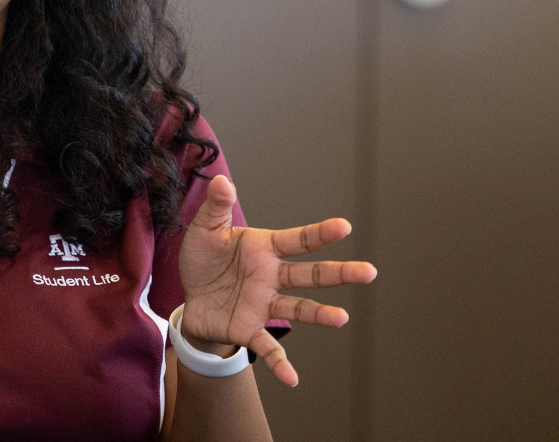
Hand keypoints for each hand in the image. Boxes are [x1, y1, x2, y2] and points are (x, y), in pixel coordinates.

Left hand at [176, 175, 376, 385]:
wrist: (190, 297)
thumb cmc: (204, 260)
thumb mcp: (205, 230)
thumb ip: (216, 207)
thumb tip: (221, 179)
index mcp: (264, 249)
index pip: (298, 240)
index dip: (320, 233)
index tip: (344, 227)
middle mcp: (271, 277)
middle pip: (310, 275)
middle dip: (339, 273)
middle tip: (369, 272)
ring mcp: (264, 304)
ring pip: (299, 309)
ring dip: (320, 315)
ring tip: (342, 318)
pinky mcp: (250, 328)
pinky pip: (268, 347)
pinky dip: (279, 363)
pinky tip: (292, 379)